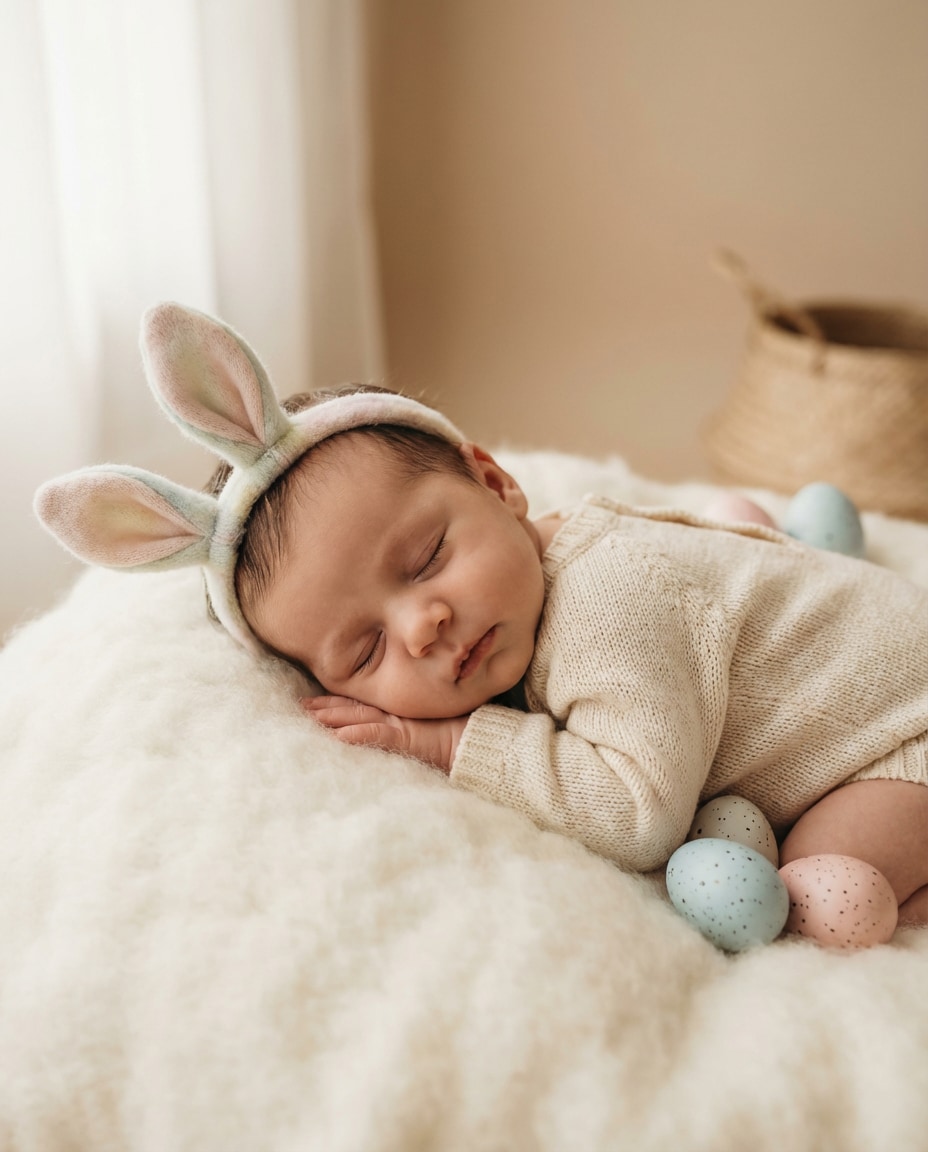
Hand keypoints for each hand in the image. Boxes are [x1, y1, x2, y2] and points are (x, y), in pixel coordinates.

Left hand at [302, 695, 467, 773]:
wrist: (482, 744)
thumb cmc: (459, 737)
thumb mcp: (426, 734)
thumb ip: (404, 733)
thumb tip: (378, 737)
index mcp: (398, 715)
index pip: (361, 707)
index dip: (336, 703)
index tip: (311, 703)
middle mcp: (396, 715)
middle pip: (354, 709)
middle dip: (326, 708)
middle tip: (300, 707)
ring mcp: (401, 723)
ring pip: (359, 717)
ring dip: (333, 717)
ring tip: (309, 717)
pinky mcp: (409, 736)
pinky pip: (379, 735)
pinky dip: (358, 735)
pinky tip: (339, 737)